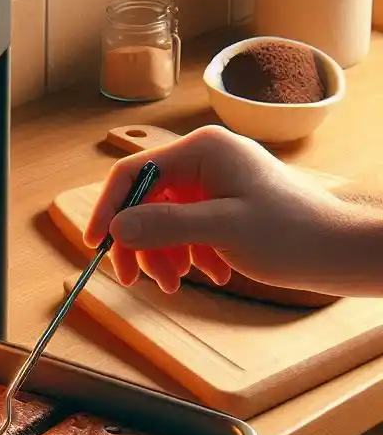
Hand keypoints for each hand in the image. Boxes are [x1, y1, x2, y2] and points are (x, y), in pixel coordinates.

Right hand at [83, 125, 382, 296]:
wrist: (339, 250)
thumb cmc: (292, 233)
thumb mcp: (222, 230)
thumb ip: (165, 225)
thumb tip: (115, 227)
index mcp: (203, 150)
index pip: (133, 173)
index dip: (108, 210)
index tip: (96, 246)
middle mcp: (205, 158)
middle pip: (145, 199)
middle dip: (140, 242)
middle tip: (136, 280)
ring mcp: (214, 180)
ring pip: (163, 218)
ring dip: (163, 254)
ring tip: (178, 284)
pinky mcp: (224, 202)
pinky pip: (186, 227)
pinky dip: (188, 254)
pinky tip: (208, 273)